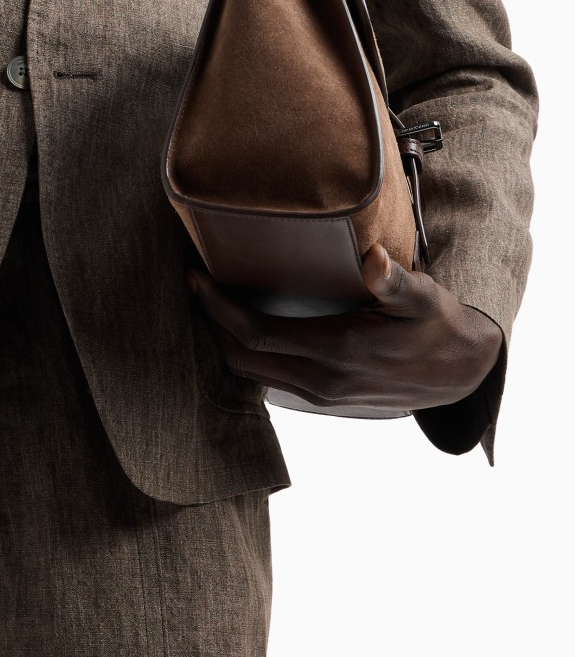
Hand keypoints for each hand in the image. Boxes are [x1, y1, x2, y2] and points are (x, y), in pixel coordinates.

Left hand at [190, 246, 503, 412]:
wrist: (461, 374)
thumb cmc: (437, 326)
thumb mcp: (423, 298)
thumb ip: (395, 281)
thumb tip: (372, 259)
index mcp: (338, 350)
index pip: (256, 333)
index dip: (218, 306)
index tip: (196, 276)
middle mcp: (322, 379)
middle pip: (240, 357)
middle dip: (209, 322)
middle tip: (195, 283)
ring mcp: (321, 394)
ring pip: (250, 372)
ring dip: (224, 340)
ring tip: (211, 301)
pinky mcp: (325, 398)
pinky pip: (268, 379)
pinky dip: (247, 354)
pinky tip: (243, 326)